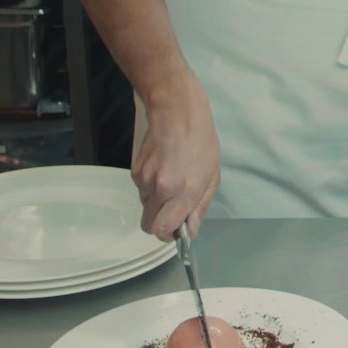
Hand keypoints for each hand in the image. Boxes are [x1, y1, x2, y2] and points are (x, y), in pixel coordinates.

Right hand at [132, 77, 219, 241]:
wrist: (176, 112)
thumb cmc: (201, 141)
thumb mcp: (213, 176)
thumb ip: (200, 207)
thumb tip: (190, 230)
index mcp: (182, 192)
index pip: (162, 230)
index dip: (169, 236)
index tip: (177, 230)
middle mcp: (160, 189)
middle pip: (148, 225)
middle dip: (160, 224)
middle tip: (173, 212)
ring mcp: (144, 179)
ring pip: (145, 206)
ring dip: (157, 203)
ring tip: (172, 181)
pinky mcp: (134, 169)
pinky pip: (141, 189)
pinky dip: (151, 187)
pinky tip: (163, 169)